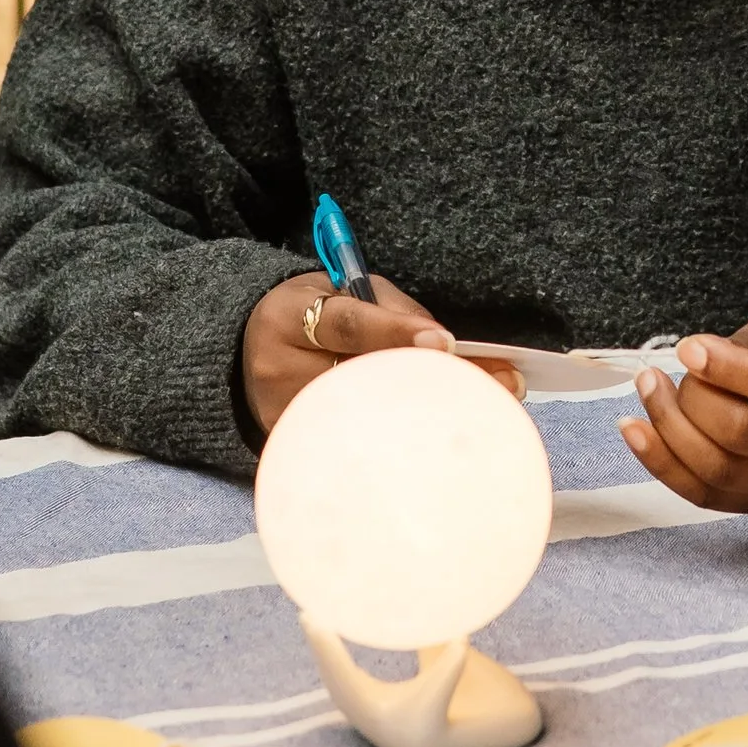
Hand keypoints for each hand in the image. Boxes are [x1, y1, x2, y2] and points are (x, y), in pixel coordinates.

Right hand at [239, 274, 526, 438]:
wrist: (244, 352)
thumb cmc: (311, 316)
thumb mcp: (342, 291)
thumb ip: (392, 314)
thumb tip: (452, 347)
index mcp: (290, 317)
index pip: (346, 322)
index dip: (395, 331)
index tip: (444, 341)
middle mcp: (281, 372)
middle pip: (364, 382)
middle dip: (437, 382)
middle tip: (503, 384)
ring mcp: (285, 421)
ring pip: (366, 424)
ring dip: (433, 419)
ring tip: (492, 414)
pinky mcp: (295, 455)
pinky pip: (356, 453)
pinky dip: (404, 447)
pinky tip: (447, 447)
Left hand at [620, 303, 747, 509]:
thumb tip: (696, 361)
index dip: (732, 368)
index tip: (688, 347)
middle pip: (746, 434)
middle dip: (692, 400)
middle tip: (663, 369)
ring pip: (720, 472)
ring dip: (668, 430)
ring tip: (647, 388)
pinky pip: (707, 495)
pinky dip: (664, 464)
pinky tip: (634, 430)